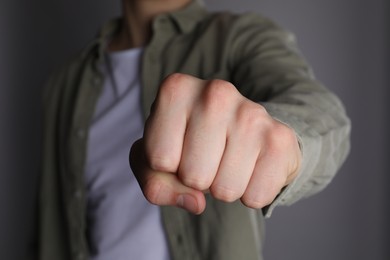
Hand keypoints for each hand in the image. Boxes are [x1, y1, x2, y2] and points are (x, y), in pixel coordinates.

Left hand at [130, 73, 300, 213]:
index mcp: (176, 90)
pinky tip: (251, 166)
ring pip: (225, 191)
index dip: (167, 167)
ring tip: (228, 160)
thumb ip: (154, 184)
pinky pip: (256, 197)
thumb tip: (195, 202)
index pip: (159, 160)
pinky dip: (251, 193)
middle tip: (207, 158)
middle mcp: (215, 93)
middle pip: (193, 176)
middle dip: (197, 180)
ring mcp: (251, 113)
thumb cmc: (191, 143)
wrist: (243, 131)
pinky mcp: (280, 138)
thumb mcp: (155, 159)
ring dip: (223, 187)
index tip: (179, 148)